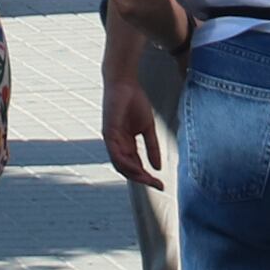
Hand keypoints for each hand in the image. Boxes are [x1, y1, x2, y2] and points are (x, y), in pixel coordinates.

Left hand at [101, 67, 165, 189]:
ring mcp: (111, 140)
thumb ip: (152, 147)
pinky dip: (126, 163)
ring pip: (120, 165)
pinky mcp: (108, 133)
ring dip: (134, 175)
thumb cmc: (134, 102)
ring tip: (148, 180)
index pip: (136, 166)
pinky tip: (137, 168)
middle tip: (157, 186)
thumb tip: (158, 167)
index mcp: (126, 144)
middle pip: (128, 170)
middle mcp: (117, 145)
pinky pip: (115, 153)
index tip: (161, 185)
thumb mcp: (148, 128)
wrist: (125, 83)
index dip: (147, 177)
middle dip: (142, 180)